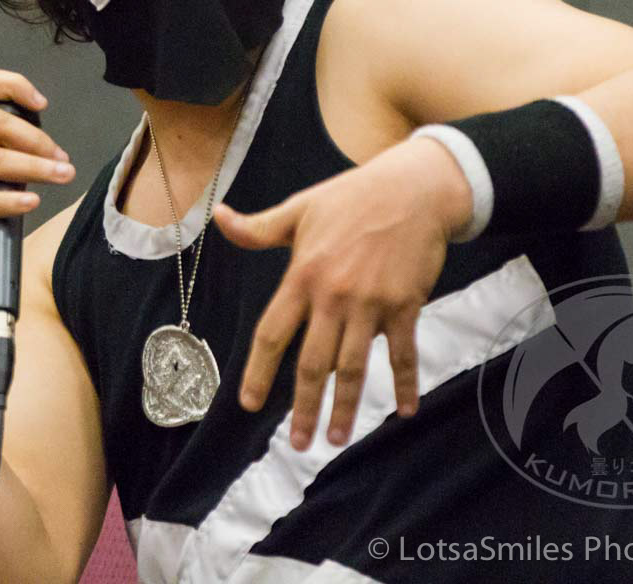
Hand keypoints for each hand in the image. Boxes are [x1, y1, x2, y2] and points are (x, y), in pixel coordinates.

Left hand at [212, 136, 471, 451]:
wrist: (413, 189)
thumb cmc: (352, 196)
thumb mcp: (300, 207)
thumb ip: (259, 227)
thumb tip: (218, 216)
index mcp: (303, 275)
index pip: (272, 333)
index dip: (259, 372)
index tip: (250, 404)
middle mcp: (333, 295)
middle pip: (313, 364)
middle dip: (303, 407)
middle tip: (298, 443)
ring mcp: (371, 303)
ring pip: (353, 367)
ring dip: (346, 408)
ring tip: (336, 439)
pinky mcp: (405, 305)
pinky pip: (402, 353)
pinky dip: (405, 383)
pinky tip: (405, 410)